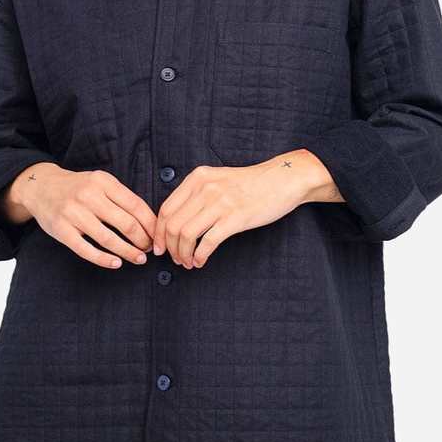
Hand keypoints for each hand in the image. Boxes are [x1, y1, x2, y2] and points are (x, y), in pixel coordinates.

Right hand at [1, 163, 156, 269]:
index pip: (135, 205)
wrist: (41, 186)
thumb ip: (121, 198)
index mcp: (103, 182)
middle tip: (149, 249)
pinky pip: (86, 250)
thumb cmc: (78, 187)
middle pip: (125, 223)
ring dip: (128, 252)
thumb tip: (150, 222)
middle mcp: (89, 195)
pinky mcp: (61, 230)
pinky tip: (116, 263)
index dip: (150, 224)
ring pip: (108, 239)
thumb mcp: (100, 182)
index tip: (158, 236)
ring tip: (138, 258)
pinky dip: (104, 259)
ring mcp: (73, 213)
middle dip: (143, 240)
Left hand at [151, 153, 315, 268]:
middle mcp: (205, 189)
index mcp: (197, 178)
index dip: (159, 232)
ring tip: (188, 262)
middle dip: (170, 247)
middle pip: (173, 225)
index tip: (160, 246)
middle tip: (175, 259)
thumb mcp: (217, 178)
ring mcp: (220, 203)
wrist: (282, 180)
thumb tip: (177, 221)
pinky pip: (208, 242)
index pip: (166, 209)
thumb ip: (197, 193)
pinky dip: (199, 256)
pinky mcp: (235, 218)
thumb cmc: (251, 183)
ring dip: (183, 254)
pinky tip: (201, 262)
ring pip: (186, 235)